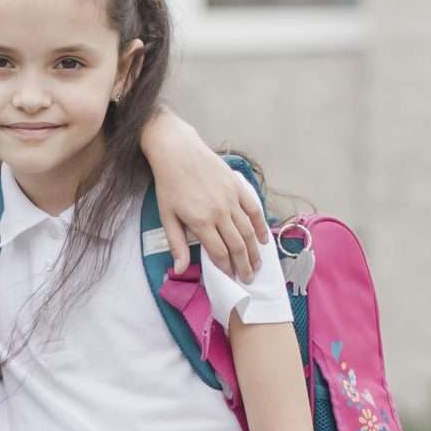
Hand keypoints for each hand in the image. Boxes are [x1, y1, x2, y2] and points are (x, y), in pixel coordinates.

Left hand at [145, 113, 268, 281]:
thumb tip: (179, 270)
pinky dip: (260, 225)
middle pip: (237, 245)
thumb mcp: (166, 217)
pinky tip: (263, 239)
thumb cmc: (169, 185)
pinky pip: (254, 209)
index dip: (226, 268)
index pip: (219, 252)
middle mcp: (220, 212)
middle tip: (247, 278)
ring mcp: (231, 199)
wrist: (178, 152)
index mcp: (201, 221)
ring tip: (257, 265)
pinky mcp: (238, 187)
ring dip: (254, 250)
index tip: (231, 278)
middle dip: (244, 265)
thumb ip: (176, 244)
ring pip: (248, 230)